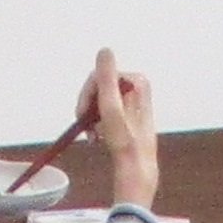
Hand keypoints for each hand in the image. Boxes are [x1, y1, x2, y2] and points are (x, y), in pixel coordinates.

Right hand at [75, 48, 161, 211]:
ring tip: (94, 136)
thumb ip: (107, 78)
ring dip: (91, 118)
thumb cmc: (124, 143)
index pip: (100, 76)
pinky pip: (105, 113)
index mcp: (137, 82)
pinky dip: (98, 124)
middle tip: (87, 129)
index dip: (87, 95)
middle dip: (89, 107)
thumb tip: (104, 50)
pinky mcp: (130, 116)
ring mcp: (134, 102)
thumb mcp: (111, 108)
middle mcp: (138, 88)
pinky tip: (98, 138)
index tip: (83, 115)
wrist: (136, 172)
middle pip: (100, 88)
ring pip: (100, 101)